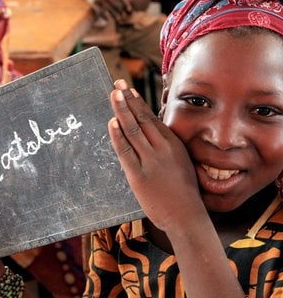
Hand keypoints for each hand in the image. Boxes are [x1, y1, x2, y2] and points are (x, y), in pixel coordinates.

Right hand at [92, 0, 132, 21]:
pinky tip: (113, 20)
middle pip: (114, 2)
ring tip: (120, 19)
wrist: (99, 4)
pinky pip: (103, 11)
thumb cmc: (113, 2)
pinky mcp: (95, 5)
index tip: (130, 10)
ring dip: (115, 14)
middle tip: (125, 16)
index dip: (126, 3)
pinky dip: (108, 16)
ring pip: (109, 8)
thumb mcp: (119, 0)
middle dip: (120, 10)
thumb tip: (130, 0)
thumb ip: (125, 0)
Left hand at [108, 80, 199, 232]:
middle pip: (141, 119)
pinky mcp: (138, 176)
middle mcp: (161, 149)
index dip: (138, 103)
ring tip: (113, 95)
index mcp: (172, 144)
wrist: (187, 216)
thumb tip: (152, 134)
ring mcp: (150, 161)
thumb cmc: (185, 190)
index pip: (151, 118)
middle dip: (127, 100)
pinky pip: (126, 152)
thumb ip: (167, 147)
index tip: (129, 90)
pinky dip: (118, 136)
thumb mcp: (181, 162)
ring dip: (121, 111)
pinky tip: (112, 123)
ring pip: (132, 130)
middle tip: (117, 83)